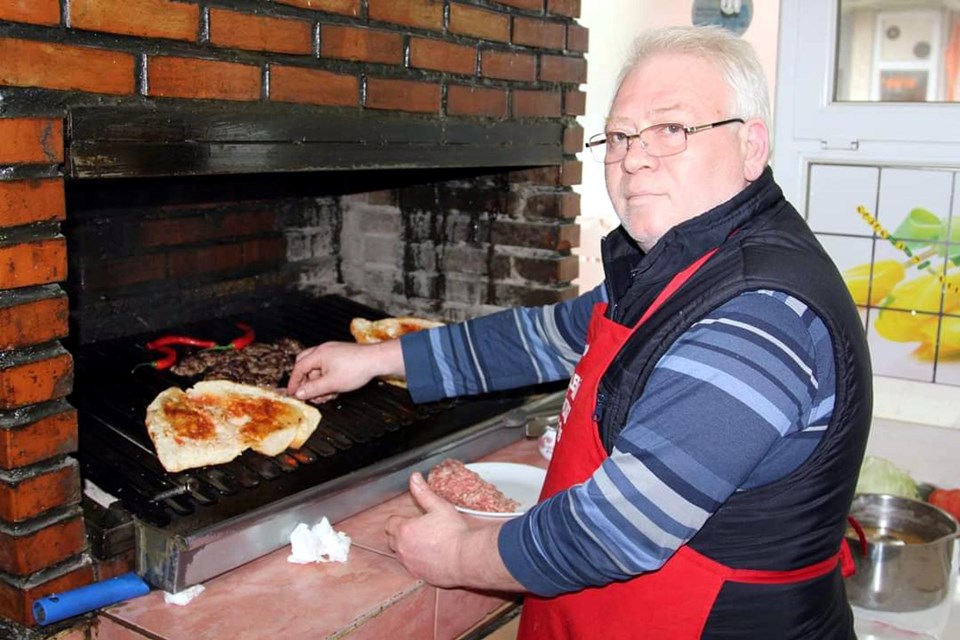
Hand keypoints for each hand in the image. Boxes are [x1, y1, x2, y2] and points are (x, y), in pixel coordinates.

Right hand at [286, 340, 400, 401]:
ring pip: (318, 369)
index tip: (293, 393)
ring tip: (325, 396)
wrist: (377, 360)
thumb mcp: (331, 384)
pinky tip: (334, 390)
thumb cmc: (356, 369)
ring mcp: (333, 352)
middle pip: (306, 366)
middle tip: (308, 394)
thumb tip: (299, 393)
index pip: (299, 368)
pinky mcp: (342, 356)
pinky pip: (328, 368)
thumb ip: (312, 389)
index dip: (294, 382)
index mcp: (318, 354)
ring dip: (319, 383)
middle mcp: (324, 350)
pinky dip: (328, 379)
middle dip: (306, 381)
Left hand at [385, 473, 522, 591]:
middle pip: (391, 540)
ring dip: (407, 548)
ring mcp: (410, 564)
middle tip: (417, 529)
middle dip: (400, 534)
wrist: (467, 558)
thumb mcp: (439, 507)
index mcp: (404, 530)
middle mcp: (403, 549)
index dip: (399, 519)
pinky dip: (417, 561)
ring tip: (424, 542)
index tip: (411, 519)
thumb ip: (423, 492)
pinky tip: (431, 556)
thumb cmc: (454, 532)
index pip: (390, 523)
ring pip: (400, 555)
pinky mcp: (420, 575)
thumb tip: (414, 477)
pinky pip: (412, 567)